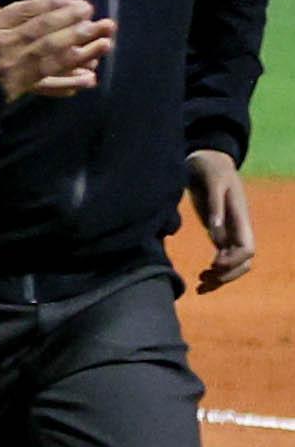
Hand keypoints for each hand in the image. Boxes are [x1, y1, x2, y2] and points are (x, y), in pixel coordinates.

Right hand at [0, 0, 112, 99]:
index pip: (23, 10)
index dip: (48, 4)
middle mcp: (2, 43)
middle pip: (41, 28)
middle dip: (68, 18)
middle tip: (89, 9)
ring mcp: (10, 65)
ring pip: (49, 50)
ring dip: (76, 41)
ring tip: (100, 33)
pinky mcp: (15, 85)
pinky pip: (47, 75)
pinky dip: (68, 71)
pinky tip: (88, 68)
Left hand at [188, 149, 256, 292]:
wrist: (205, 160)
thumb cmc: (210, 168)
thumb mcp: (213, 182)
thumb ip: (215, 206)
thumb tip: (215, 234)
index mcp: (240, 218)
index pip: (247, 248)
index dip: (233, 260)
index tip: (212, 263)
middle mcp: (237, 228)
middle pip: (243, 262)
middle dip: (227, 275)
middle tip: (203, 280)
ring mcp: (229, 232)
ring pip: (234, 265)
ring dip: (221, 278)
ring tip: (199, 286)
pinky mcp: (218, 232)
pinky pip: (222, 259)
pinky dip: (214, 273)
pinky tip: (200, 280)